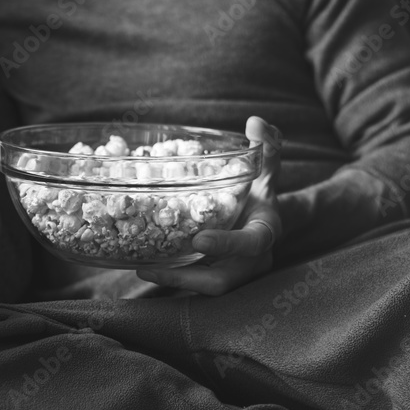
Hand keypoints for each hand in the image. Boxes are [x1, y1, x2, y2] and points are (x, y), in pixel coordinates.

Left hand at [137, 116, 282, 295]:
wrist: (265, 220)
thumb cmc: (262, 193)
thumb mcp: (266, 170)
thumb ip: (266, 148)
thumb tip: (256, 122)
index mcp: (265, 233)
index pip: (252, 243)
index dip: (228, 245)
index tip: (199, 240)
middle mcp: (252, 261)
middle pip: (224, 280)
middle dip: (189, 278)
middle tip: (154, 266)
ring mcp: (233, 272)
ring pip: (205, 287)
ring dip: (174, 281)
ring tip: (142, 269)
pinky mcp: (215, 277)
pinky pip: (194, 283)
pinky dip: (171, 278)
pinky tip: (143, 266)